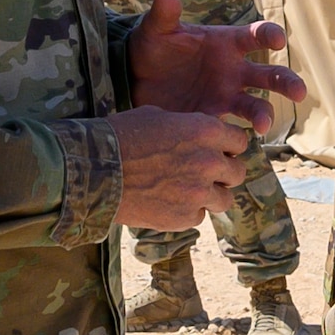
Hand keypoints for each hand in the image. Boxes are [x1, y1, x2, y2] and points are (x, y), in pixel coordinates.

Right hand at [112, 106, 250, 229]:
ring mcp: (198, 192)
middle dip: (224, 173)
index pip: (240, 141)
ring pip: (224, 199)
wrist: (93, 170)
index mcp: (205, 131)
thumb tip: (197, 136)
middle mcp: (209, 161)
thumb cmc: (120, 136)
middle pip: (238, 172)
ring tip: (188, 192)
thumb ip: (188, 128)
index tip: (219, 152)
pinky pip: (199, 216)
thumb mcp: (158, 117)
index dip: (228, 147)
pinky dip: (188, 211)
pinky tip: (168, 202)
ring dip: (211, 196)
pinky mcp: (184, 217)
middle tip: (205, 175)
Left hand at [127, 0, 306, 132]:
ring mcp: (227, 96)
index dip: (270, 35)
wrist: (136, 80)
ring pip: (257, 106)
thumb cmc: (153, 47)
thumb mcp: (156, 30)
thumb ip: (163, 16)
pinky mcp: (213, 118)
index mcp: (227, 43)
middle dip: (287, 83)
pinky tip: (232, 147)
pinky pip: (231, 129)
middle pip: (271, 76)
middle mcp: (235, 71)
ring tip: (262, 127)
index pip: (257, 36)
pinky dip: (234, 137)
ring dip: (264, 115)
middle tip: (299, 93)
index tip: (278, 41)